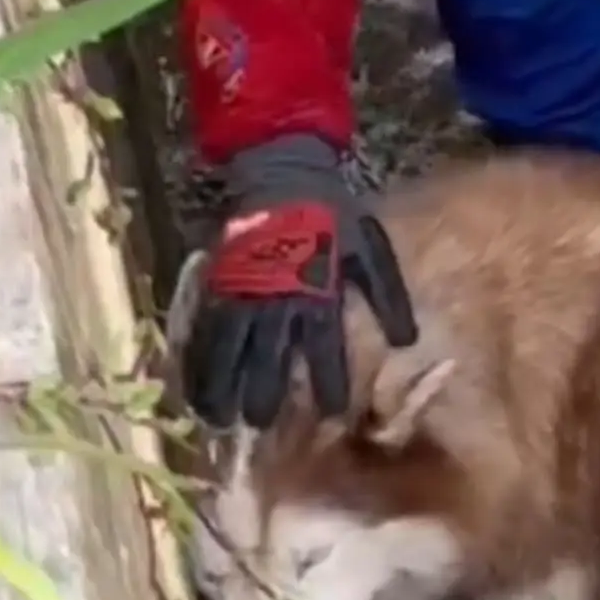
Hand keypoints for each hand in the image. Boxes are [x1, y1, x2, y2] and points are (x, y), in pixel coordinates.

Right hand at [182, 136, 416, 429]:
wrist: (285, 173)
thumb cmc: (333, 214)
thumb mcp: (370, 248)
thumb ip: (387, 296)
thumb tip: (407, 342)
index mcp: (319, 292)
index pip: (325, 348)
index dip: (329, 382)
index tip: (333, 412)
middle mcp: (279, 299)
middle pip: (269, 359)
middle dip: (266, 396)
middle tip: (263, 427)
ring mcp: (243, 292)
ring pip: (229, 352)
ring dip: (223, 389)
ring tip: (220, 423)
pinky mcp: (217, 284)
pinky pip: (203, 332)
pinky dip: (197, 363)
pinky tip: (192, 391)